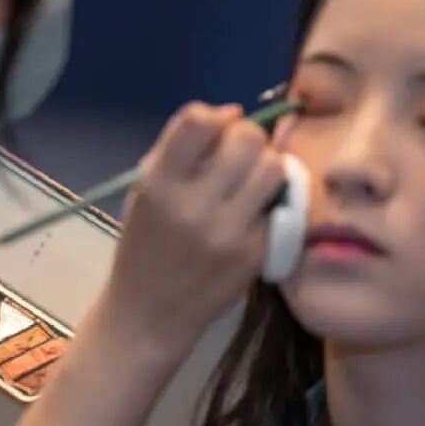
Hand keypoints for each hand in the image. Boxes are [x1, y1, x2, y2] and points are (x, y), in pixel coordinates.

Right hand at [101, 101, 285, 354]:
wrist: (149, 313)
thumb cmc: (146, 244)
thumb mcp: (145, 192)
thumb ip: (182, 150)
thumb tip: (235, 112)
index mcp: (158, 184)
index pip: (197, 120)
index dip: (213, 117)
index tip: (213, 133)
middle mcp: (193, 205)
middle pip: (246, 139)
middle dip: (246, 139)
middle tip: (238, 157)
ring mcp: (228, 232)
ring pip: (273, 169)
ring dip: (265, 167)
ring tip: (250, 183)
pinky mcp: (255, 254)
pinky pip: (279, 207)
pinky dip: (269, 205)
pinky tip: (252, 216)